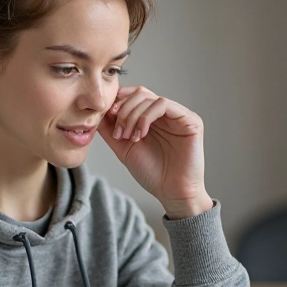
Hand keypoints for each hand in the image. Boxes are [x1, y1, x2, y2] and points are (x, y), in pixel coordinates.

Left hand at [98, 86, 213, 218]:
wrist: (172, 193)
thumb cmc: (152, 173)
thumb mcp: (123, 148)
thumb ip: (111, 130)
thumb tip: (96, 112)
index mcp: (152, 118)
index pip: (134, 96)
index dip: (118, 101)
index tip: (107, 116)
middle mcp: (166, 114)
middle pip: (140, 93)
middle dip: (123, 110)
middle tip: (118, 131)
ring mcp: (178, 115)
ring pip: (150, 97)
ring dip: (133, 115)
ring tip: (129, 136)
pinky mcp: (190, 120)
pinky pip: (164, 104)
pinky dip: (146, 117)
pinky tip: (141, 134)